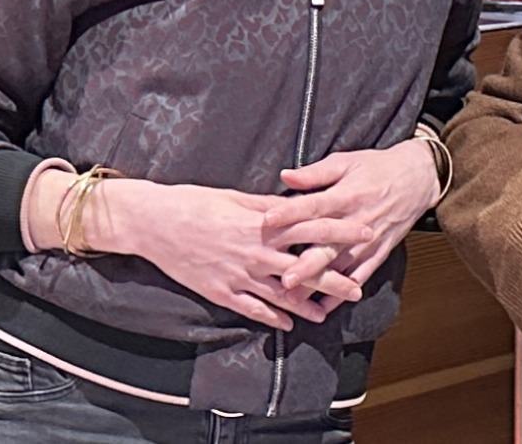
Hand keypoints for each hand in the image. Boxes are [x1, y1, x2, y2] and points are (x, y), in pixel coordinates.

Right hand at [95, 179, 372, 330]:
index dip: (342, 231)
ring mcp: (238, 274)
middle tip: (358, 289)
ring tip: (326, 315)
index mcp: (263, 222)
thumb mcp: (236, 196)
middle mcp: (255, 251)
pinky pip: (251, 308)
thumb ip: (268, 204)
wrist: (154, 222)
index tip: (367, 233)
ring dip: (306, 307)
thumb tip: (294, 204)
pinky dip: (271, 318)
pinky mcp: (219, 290)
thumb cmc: (195, 202)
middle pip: (304, 267)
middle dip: (334, 278)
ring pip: (281, 295)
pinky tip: (287, 325)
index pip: (313, 226)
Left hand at [265, 142, 441, 293]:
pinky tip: (324, 306)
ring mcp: (369, 240)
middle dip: (306, 264)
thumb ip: (316, 173)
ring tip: (295, 300)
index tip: (267, 220)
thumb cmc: (377, 168)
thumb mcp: (347, 161)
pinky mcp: (379, 252)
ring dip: (319, 284)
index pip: (315, 205)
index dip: (291, 212)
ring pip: (341, 266)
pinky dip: (343, 292)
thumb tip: (285, 176)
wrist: (418, 179)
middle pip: (328, 245)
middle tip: (284, 279)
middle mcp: (357, 221)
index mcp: (347, 194)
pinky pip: (360, 276)